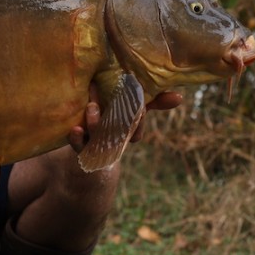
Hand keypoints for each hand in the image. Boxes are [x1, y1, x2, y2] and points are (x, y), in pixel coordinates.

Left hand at [67, 84, 182, 151]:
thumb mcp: (129, 113)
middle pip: (120, 132)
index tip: (140, 106)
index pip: (136, 129)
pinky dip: (77, 139)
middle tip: (120, 101)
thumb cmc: (112, 124)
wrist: (88, 157)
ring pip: (98, 137)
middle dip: (122, 120)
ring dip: (96, 123)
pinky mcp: (79, 147)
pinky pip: (78, 145)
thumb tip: (179, 97)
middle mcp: (112, 139)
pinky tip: (75, 130)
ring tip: (92, 107)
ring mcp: (96, 143)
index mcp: (125, 131)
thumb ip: (151, 103)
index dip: (139, 119)